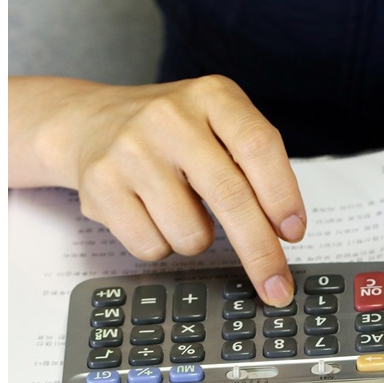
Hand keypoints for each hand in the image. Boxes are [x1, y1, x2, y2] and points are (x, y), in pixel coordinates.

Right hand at [9, 75, 305, 306]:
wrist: (90, 121)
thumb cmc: (173, 133)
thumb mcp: (219, 125)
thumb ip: (254, 167)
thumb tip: (282, 233)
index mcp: (213, 96)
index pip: (259, 146)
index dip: (282, 196)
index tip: (294, 233)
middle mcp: (170, 117)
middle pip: (231, 196)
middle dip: (260, 252)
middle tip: (276, 286)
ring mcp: (131, 149)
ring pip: (192, 233)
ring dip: (199, 240)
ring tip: (182, 209)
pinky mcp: (100, 184)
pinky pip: (152, 246)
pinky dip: (162, 244)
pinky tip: (151, 214)